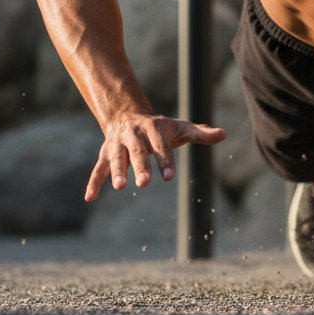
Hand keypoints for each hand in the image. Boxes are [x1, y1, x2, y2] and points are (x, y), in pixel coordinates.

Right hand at [85, 113, 226, 201]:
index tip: (169, 177)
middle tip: (144, 184)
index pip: (161, 146)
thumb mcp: (180, 128)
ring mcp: (117, 144)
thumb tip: (223, 134)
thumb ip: (200, 133)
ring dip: (116, 171)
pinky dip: (93, 182)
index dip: (165, 161)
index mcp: (154, 129)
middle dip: (140, 166)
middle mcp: (134, 135)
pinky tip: (89, 198)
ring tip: (120, 186)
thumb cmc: (160, 129)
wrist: (128, 116)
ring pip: (115, 158)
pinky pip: (97, 168)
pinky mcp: (105, 153)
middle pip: (137, 152)